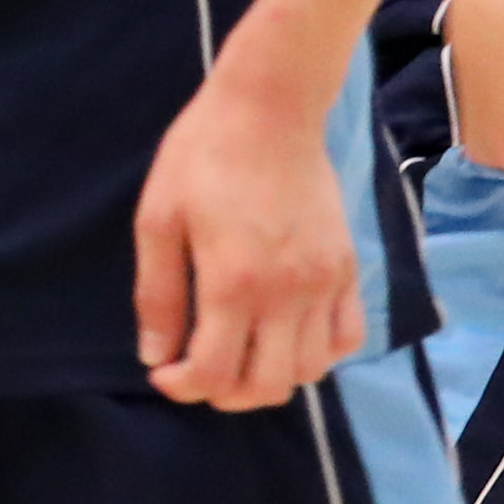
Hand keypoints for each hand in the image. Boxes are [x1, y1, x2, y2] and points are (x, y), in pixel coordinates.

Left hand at [132, 61, 366, 410]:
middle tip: (200, 370)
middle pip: (268, 385)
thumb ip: (157, 295)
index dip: (184, 387)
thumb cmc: (201, 158)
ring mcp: (325, 282)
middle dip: (226, 393)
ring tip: (241, 356)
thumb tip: (155, 355)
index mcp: (233, 284)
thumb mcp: (158, 221)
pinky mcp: (348, 267)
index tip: (164, 372)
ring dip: (273, 378)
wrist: (269, 110)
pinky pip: (348, 336)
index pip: (215, 373)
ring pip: (311, 369)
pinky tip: (287, 337)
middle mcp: (287, 293)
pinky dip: (320, 353)